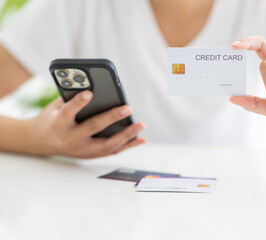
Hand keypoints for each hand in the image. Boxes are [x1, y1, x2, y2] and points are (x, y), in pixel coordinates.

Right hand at [25, 91, 146, 158]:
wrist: (41, 143)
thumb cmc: (51, 119)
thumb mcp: (55, 106)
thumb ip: (71, 97)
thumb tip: (92, 84)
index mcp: (58, 124)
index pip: (67, 113)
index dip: (77, 103)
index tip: (89, 93)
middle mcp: (70, 139)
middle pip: (93, 128)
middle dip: (111, 118)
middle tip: (127, 108)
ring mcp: (82, 150)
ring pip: (106, 145)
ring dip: (126, 135)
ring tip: (140, 126)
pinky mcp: (91, 155)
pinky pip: (112, 151)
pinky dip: (128, 145)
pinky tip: (141, 139)